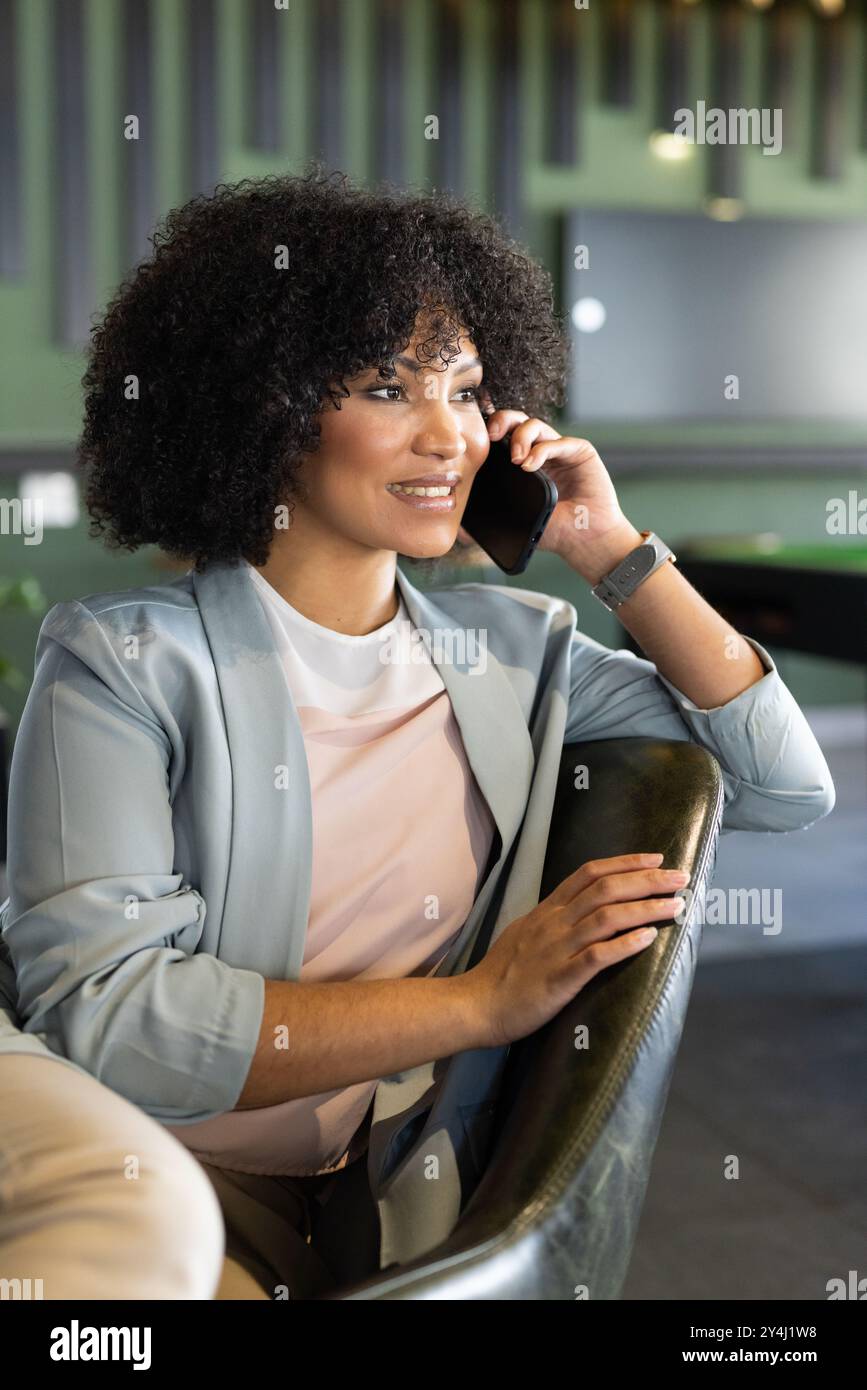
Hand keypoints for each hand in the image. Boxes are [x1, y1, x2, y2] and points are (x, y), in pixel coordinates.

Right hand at [465, 853, 689, 1048]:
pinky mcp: (559, 979)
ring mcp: (556, 949)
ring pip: (606, 917)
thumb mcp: (525, 932)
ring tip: (676, 905)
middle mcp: (554, 923)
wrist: (476, 1005)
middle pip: (605, 889)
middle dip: (647, 881)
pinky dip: (625, 945)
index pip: (589, 874)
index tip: (655, 860)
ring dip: (645, 908)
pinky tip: (649, 938)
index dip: (624, 863)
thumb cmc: (502, 974)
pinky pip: (596, 957)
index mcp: (547, 911)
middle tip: (680, 877)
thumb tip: (580, 911)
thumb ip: (553, 920)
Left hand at [483, 409, 642, 581]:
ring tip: (516, 460)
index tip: (476, 441)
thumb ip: (487, 524)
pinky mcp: (580, 451)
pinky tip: (530, 465)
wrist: (584, 541)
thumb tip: (459, 530)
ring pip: (535, 425)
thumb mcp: (514, 525)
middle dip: (502, 421)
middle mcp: (540, 451)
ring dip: (521, 437)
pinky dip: (541, 450)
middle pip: (517, 421)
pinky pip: (558, 441)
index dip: (489, 430)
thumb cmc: (553, 532)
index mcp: (522, 464)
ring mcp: (560, 450)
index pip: (503, 436)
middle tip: (492, 436)